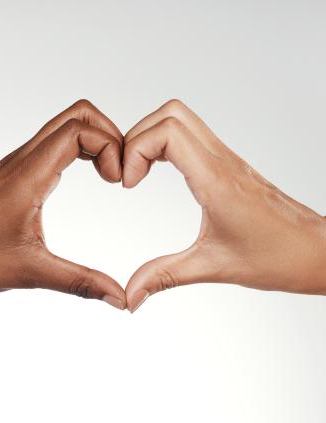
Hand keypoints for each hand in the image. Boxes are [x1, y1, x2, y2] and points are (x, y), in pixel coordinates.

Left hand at [0, 100, 125, 309]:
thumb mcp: (30, 272)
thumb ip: (79, 282)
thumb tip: (118, 297)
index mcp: (29, 177)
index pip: (78, 131)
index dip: (109, 146)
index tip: (118, 182)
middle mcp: (24, 160)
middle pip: (76, 115)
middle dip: (110, 135)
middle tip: (121, 171)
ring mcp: (19, 163)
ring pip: (65, 126)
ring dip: (96, 141)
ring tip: (111, 175)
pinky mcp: (17, 171)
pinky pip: (55, 144)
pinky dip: (81, 150)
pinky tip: (89, 176)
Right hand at [123, 100, 325, 311]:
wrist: (315, 250)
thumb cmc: (277, 257)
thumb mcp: (213, 267)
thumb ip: (165, 276)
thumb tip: (131, 295)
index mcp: (216, 181)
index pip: (168, 133)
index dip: (136, 150)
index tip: (128, 184)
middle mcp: (221, 161)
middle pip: (171, 114)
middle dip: (138, 137)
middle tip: (128, 173)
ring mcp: (227, 159)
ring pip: (181, 119)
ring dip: (151, 137)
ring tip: (139, 172)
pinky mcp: (229, 164)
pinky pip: (192, 135)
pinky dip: (166, 144)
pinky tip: (159, 172)